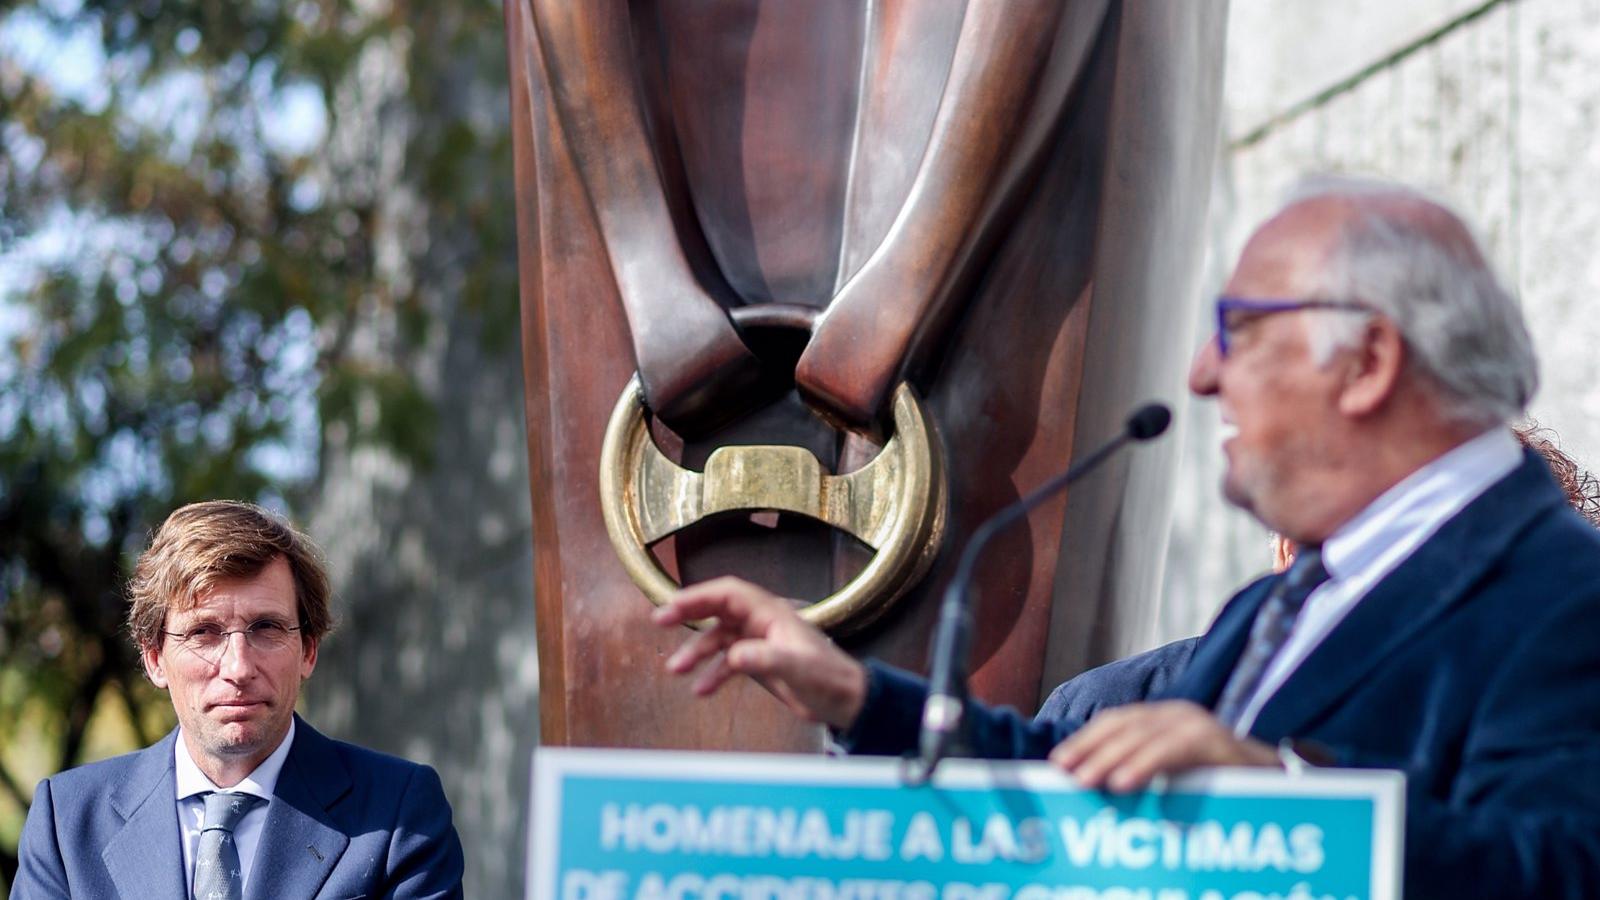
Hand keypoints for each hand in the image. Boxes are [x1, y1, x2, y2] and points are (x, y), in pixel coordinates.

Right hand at [652, 576, 867, 730]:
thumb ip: (766, 660)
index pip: (728, 594)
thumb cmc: (829, 680)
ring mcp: (760, 641)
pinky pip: (728, 661)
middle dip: (689, 613)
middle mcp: (763, 622)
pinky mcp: (760, 662)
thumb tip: (734, 656)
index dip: (698, 596)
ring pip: (719, 638)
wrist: (846, 701)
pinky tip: (701, 690)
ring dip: (697, 652)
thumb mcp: (797, 669)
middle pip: (718, 608)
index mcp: (772, 613)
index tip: (672, 606)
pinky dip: (713, 673)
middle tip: (658, 620)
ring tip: (675, 669)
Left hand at [1047, 701, 1279, 791]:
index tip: (1057, 763)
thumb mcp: (1173, 776)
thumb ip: (1141, 773)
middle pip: (1123, 726)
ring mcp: (1197, 724)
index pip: (1115, 722)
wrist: (1281, 786)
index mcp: (1163, 719)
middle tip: (1064, 773)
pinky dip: (1144, 766)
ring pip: (1143, 737)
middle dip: (1089, 749)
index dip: (1085, 740)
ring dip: (1109, 759)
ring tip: (1085, 781)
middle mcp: (1177, 714)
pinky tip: (1123, 783)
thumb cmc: (1220, 787)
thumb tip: (1090, 786)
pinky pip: (1172, 752)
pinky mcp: (1216, 741)